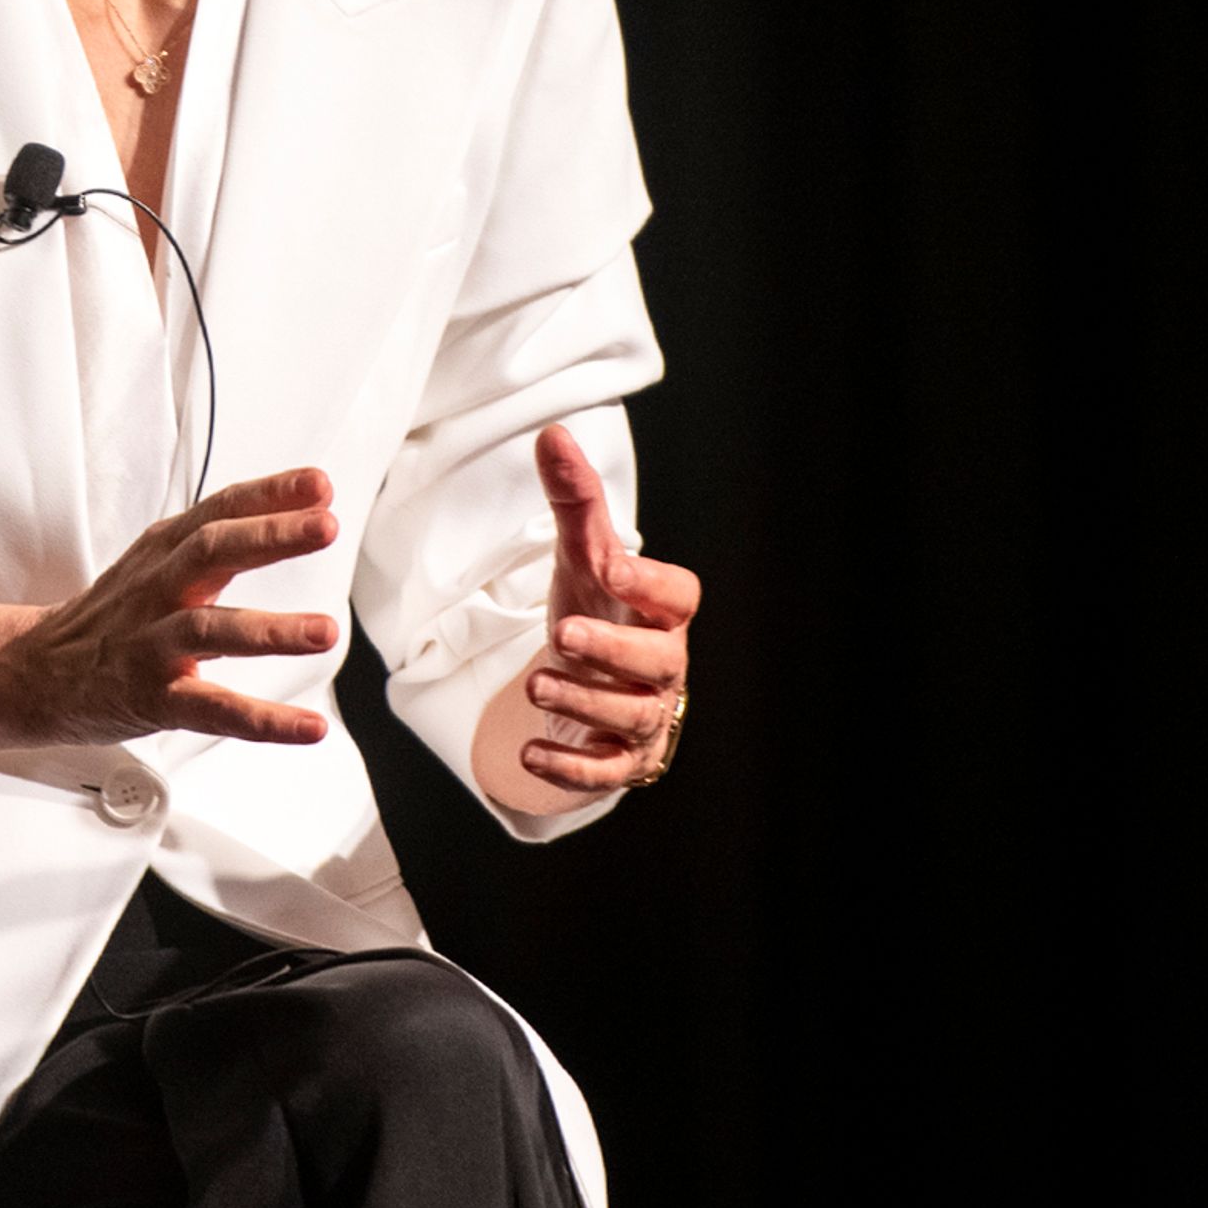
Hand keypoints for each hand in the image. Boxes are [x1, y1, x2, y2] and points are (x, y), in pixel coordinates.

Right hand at [0, 469, 342, 747]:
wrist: (35, 671)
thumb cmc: (112, 618)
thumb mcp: (154, 563)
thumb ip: (214, 539)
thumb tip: (295, 510)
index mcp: (162, 553)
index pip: (219, 511)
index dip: (269, 494)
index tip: (318, 484)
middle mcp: (157, 590)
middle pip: (210, 551)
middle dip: (269, 537)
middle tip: (325, 526)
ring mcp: (151, 643)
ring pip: (210, 630)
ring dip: (269, 630)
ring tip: (325, 631)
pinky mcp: (151, 698)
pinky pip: (212, 709)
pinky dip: (263, 720)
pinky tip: (308, 727)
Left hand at [511, 423, 698, 795]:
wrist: (595, 680)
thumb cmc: (599, 609)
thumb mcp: (581, 555)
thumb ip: (573, 500)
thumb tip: (553, 434)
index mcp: (657, 611)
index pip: (679, 595)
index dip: (650, 582)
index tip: (610, 566)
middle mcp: (661, 666)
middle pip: (658, 662)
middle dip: (613, 651)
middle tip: (562, 635)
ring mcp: (646, 716)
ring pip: (631, 717)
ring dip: (583, 704)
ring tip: (534, 685)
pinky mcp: (622, 760)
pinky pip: (606, 772)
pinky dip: (570, 767)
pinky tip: (528, 753)